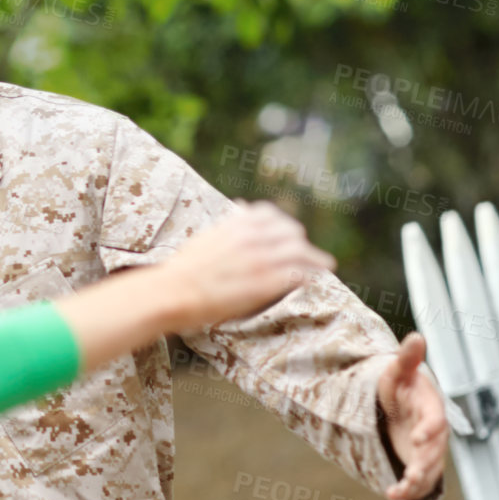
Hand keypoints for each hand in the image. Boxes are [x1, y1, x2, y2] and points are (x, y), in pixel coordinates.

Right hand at [162, 201, 335, 330]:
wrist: (173, 291)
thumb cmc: (183, 268)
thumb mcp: (206, 236)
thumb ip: (229, 224)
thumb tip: (241, 208)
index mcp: (237, 224)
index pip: (271, 215)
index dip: (282, 225)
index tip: (287, 234)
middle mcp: (254, 237)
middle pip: (292, 233)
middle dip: (300, 242)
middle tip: (308, 253)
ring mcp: (263, 260)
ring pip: (302, 252)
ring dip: (315, 259)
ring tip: (325, 265)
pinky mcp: (267, 282)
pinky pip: (299, 274)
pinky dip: (308, 276)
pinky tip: (312, 281)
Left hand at [377, 332, 449, 499]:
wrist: (399, 405)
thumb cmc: (400, 386)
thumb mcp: (398, 371)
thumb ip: (407, 359)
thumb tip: (416, 336)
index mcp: (431, 409)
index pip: (435, 420)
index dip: (429, 430)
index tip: (418, 438)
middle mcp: (434, 433)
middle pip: (434, 451)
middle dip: (424, 462)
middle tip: (413, 473)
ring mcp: (428, 451)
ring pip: (429, 470)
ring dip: (416, 482)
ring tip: (399, 490)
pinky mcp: (419, 464)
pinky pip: (418, 481)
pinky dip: (408, 490)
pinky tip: (392, 495)